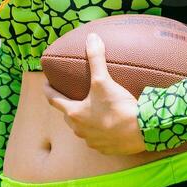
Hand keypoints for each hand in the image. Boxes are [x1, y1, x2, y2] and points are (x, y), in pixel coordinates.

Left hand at [42, 33, 146, 155]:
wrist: (141, 131)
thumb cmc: (118, 106)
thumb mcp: (103, 80)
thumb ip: (96, 59)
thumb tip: (91, 37)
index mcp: (74, 113)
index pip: (53, 100)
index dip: (48, 90)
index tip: (46, 84)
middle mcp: (79, 130)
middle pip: (68, 116)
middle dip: (68, 106)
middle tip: (71, 96)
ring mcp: (92, 141)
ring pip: (82, 129)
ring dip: (83, 120)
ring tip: (90, 110)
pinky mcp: (106, 149)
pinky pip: (97, 139)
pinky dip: (99, 132)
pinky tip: (107, 125)